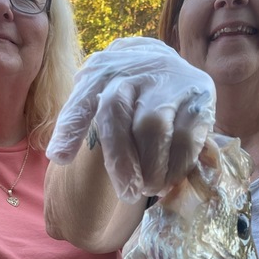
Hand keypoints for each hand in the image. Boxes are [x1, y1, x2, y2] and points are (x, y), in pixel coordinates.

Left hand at [46, 37, 215, 201]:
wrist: (168, 64)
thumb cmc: (127, 95)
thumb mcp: (98, 98)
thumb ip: (79, 123)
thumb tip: (59, 156)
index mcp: (100, 73)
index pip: (80, 100)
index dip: (70, 128)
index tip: (60, 158)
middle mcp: (131, 71)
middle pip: (115, 113)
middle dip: (118, 160)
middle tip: (126, 193)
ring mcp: (166, 79)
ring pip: (152, 126)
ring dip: (150, 167)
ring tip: (148, 189)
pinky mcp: (199, 94)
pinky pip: (187, 137)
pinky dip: (176, 166)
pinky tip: (169, 179)